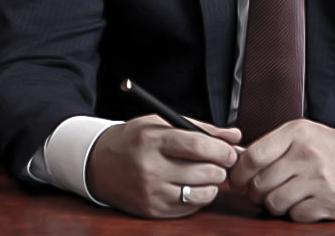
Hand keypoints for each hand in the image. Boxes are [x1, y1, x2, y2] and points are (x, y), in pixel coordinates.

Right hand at [86, 114, 241, 217]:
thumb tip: (235, 136)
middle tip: (220, 162)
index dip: (222, 150)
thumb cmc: (134, 139)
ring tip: (206, 174)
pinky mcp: (152, 211)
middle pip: (204, 172)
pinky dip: (198, 197)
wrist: (98, 164)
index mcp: (153, 139)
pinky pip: (189, 208)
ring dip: (212, 184)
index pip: (198, 146)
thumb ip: (200, 128)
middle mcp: (151, 167)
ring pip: (201, 193)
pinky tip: (191, 186)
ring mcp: (151, 192)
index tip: (230, 151)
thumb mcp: (161, 123)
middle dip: (220, 167)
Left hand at [228, 119, 334, 221]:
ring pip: (275, 202)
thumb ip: (271, 146)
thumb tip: (234, 162)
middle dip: (254, 192)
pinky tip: (301, 202)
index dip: (239, 173)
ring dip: (273, 204)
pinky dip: (294, 213)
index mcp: (297, 133)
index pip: (254, 156)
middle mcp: (309, 154)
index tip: (236, 180)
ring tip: (280, 196)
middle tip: (257, 192)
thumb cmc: (327, 148)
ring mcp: (322, 179)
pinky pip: (296, 215)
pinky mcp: (332, 202)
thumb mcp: (300, 134)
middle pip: (261, 182)